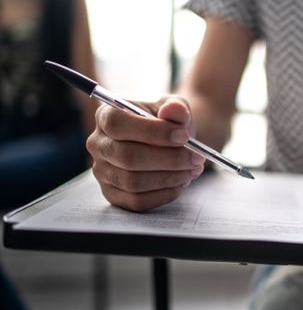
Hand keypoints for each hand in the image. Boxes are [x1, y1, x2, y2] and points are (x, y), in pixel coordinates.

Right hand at [87, 96, 204, 210]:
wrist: (172, 142)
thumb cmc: (169, 123)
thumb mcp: (176, 108)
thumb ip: (176, 108)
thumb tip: (174, 110)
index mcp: (106, 116)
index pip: (118, 124)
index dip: (152, 132)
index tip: (184, 136)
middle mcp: (98, 144)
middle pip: (128, 157)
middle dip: (169, 159)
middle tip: (197, 157)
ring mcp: (102, 172)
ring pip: (133, 182)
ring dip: (170, 177)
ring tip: (193, 169)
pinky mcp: (113, 194)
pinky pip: (137, 201)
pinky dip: (164, 194)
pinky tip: (181, 182)